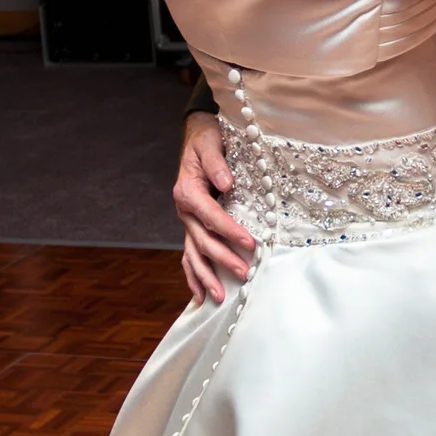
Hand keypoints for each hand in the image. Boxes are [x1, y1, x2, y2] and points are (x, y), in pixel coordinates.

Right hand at [173, 109, 254, 302]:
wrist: (196, 138)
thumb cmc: (206, 140)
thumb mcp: (210, 143)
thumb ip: (216, 163)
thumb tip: (227, 184)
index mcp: (188, 192)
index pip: (211, 217)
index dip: (230, 231)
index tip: (250, 244)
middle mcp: (184, 211)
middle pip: (203, 241)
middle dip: (223, 260)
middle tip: (245, 275)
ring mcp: (187, 222)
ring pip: (194, 254)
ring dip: (206, 277)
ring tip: (220, 297)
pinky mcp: (192, 227)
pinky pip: (190, 255)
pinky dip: (193, 276)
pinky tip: (201, 296)